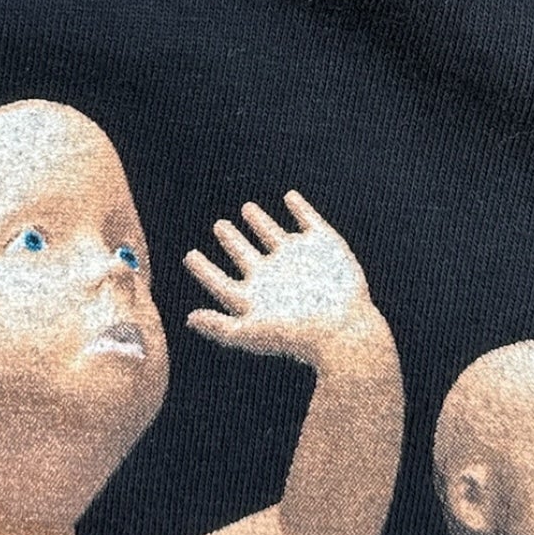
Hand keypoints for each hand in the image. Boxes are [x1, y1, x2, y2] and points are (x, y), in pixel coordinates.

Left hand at [184, 190, 371, 362]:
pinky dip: (301, 208)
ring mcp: (299, 260)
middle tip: (220, 225)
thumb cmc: (297, 337)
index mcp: (254, 297)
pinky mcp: (324, 246)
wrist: (344, 329)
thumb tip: (189, 319)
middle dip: (232, 240)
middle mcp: (274, 278)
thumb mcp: (252, 334)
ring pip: (274, 236)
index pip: (221, 281)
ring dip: (261, 222)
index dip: (204, 269)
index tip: (190, 255)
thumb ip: (220, 327)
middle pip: (246, 255)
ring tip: (248, 208)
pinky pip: (309, 221)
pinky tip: (291, 197)